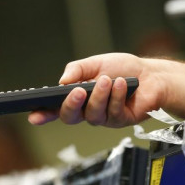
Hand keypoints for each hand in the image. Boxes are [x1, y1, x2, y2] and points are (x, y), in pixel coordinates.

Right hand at [28, 53, 167, 127]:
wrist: (151, 75)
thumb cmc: (123, 70)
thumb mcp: (95, 63)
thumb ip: (77, 70)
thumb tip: (62, 82)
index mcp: (78, 97)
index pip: (56, 108)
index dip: (43, 114)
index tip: (34, 115)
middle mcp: (88, 110)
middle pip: (71, 116)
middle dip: (72, 104)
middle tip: (79, 91)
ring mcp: (104, 117)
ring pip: (93, 115)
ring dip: (100, 96)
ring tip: (108, 80)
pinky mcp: (120, 121)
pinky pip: (113, 113)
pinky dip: (117, 96)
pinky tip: (121, 84)